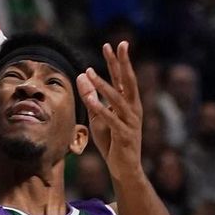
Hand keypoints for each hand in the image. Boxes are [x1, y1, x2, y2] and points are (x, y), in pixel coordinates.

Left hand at [78, 42, 143, 174]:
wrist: (125, 169)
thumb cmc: (112, 142)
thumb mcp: (97, 117)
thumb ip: (90, 97)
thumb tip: (81, 74)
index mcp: (129, 103)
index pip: (122, 78)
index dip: (117, 61)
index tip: (112, 45)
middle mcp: (133, 109)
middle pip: (127, 81)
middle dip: (121, 63)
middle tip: (117, 46)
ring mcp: (131, 121)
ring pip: (117, 99)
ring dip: (102, 85)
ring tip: (90, 72)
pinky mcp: (125, 135)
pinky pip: (111, 119)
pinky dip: (100, 108)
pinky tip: (90, 100)